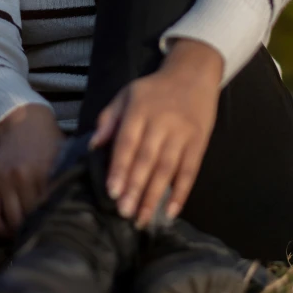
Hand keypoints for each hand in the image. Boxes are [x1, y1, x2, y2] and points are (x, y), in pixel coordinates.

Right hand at [0, 103, 65, 238]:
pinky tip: (8, 232)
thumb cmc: (49, 140)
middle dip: (38, 229)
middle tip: (45, 236)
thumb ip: (69, 180)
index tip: (60, 231)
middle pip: (30, 217)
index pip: (50, 209)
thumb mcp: (64, 156)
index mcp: (44, 171)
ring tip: (29, 235)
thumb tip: (82, 207)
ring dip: (20, 232)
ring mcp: (3, 180)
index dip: (55, 223)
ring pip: (11, 220)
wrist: (24, 120)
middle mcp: (21, 176)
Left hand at [89, 39, 222, 229]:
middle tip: (124, 212)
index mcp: (139, 110)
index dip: (120, 167)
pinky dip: (181, 192)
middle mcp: (161, 122)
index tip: (112, 191)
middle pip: (147, 159)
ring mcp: (182, 133)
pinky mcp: (199, 142)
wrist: (193, 74)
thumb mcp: (127, 94)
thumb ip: (108, 118)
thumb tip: (93, 146)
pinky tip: (172, 211)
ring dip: (154, 196)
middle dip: (135, 188)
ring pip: (167, 168)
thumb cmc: (154, 90)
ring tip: (143, 218)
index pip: (127, 142)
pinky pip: (190, 170)